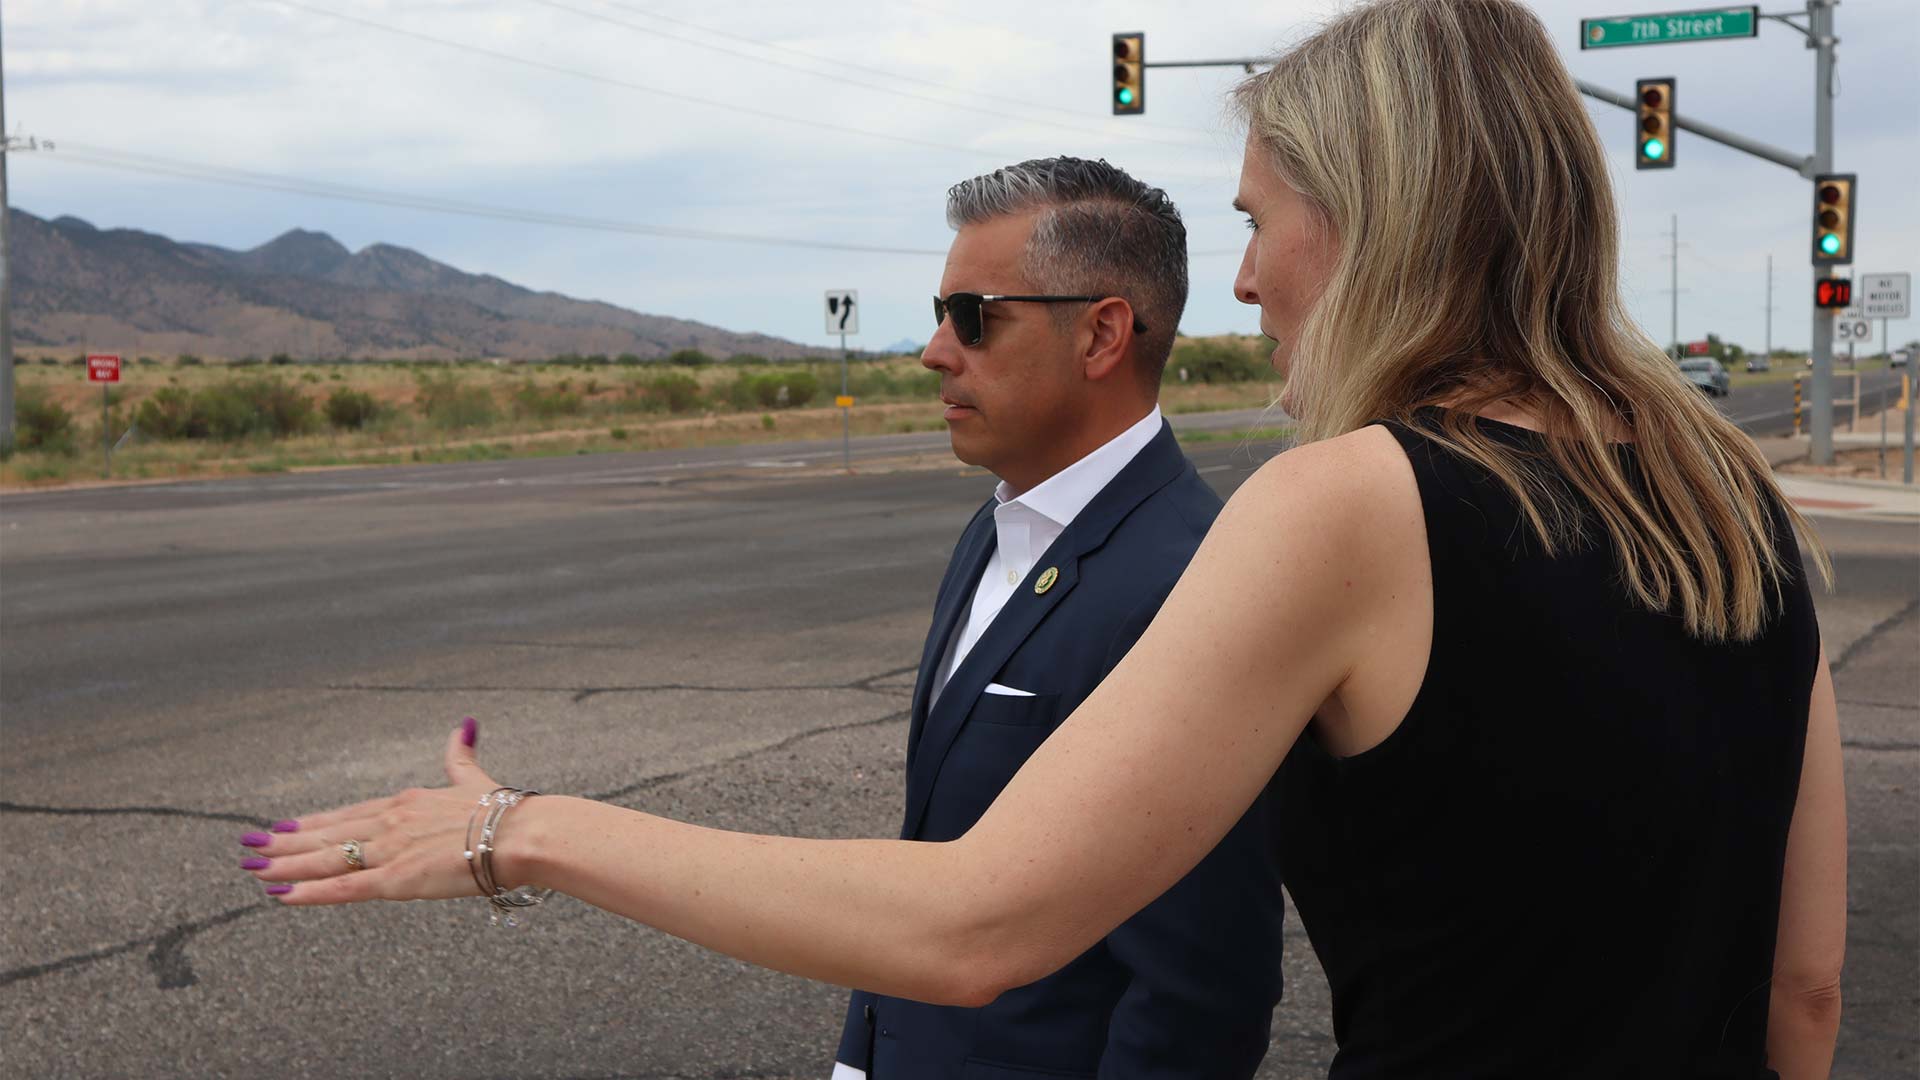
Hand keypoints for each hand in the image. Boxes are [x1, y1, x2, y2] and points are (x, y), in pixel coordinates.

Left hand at [239, 717, 505, 904]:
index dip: (314, 822)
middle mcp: (390, 823)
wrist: (522, 833)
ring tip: (252, 869)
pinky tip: (282, 896)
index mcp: (407, 802)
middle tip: (249, 848)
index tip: (285, 826)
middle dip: (285, 843)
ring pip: (326, 860)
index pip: (350, 814)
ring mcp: (390, 851)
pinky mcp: (397, 880)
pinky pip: (344, 889)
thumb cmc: (504, 810)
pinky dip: (310, 893)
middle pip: (328, 835)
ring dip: (286, 865)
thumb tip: (464, 724)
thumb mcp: (475, 778)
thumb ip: (460, 756)